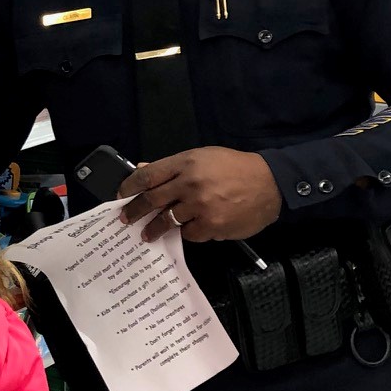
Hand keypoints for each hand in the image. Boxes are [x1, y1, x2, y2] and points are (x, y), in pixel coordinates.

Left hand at [120, 149, 281, 242]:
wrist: (270, 183)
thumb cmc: (235, 167)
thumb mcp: (203, 157)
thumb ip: (174, 166)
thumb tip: (144, 169)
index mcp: (186, 163)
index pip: (148, 175)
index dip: (130, 186)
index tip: (121, 195)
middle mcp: (190, 184)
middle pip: (153, 200)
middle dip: (135, 211)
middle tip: (125, 218)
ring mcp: (201, 207)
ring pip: (168, 220)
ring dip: (155, 228)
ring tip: (148, 234)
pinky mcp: (212, 226)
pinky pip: (190, 233)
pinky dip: (188, 232)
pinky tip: (189, 229)